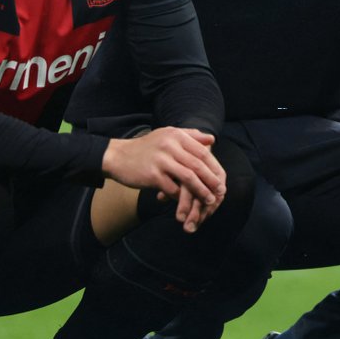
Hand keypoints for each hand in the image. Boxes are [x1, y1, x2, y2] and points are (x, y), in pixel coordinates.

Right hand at [102, 127, 225, 231]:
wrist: (118, 156)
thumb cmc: (145, 148)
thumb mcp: (167, 135)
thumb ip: (190, 135)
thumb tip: (211, 138)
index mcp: (176, 135)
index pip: (202, 151)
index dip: (214, 166)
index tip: (221, 178)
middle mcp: (169, 146)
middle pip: (197, 165)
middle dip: (211, 180)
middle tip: (220, 191)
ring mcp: (161, 160)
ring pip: (188, 178)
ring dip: (201, 191)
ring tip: (209, 200)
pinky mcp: (152, 175)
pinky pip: (172, 188)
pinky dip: (181, 197)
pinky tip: (186, 203)